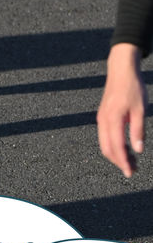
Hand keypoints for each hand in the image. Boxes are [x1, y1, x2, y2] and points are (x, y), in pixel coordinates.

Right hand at [97, 43, 146, 176]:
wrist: (121, 69)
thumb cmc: (133, 87)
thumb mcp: (140, 109)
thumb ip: (138, 130)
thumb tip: (138, 150)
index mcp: (113, 118)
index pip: (116, 147)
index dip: (123, 162)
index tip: (131, 173)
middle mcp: (104, 120)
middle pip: (107, 148)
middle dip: (119, 161)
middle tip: (133, 170)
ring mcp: (102, 117)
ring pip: (104, 143)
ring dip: (116, 154)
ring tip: (132, 160)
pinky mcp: (103, 115)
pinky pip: (105, 136)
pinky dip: (113, 145)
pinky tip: (126, 147)